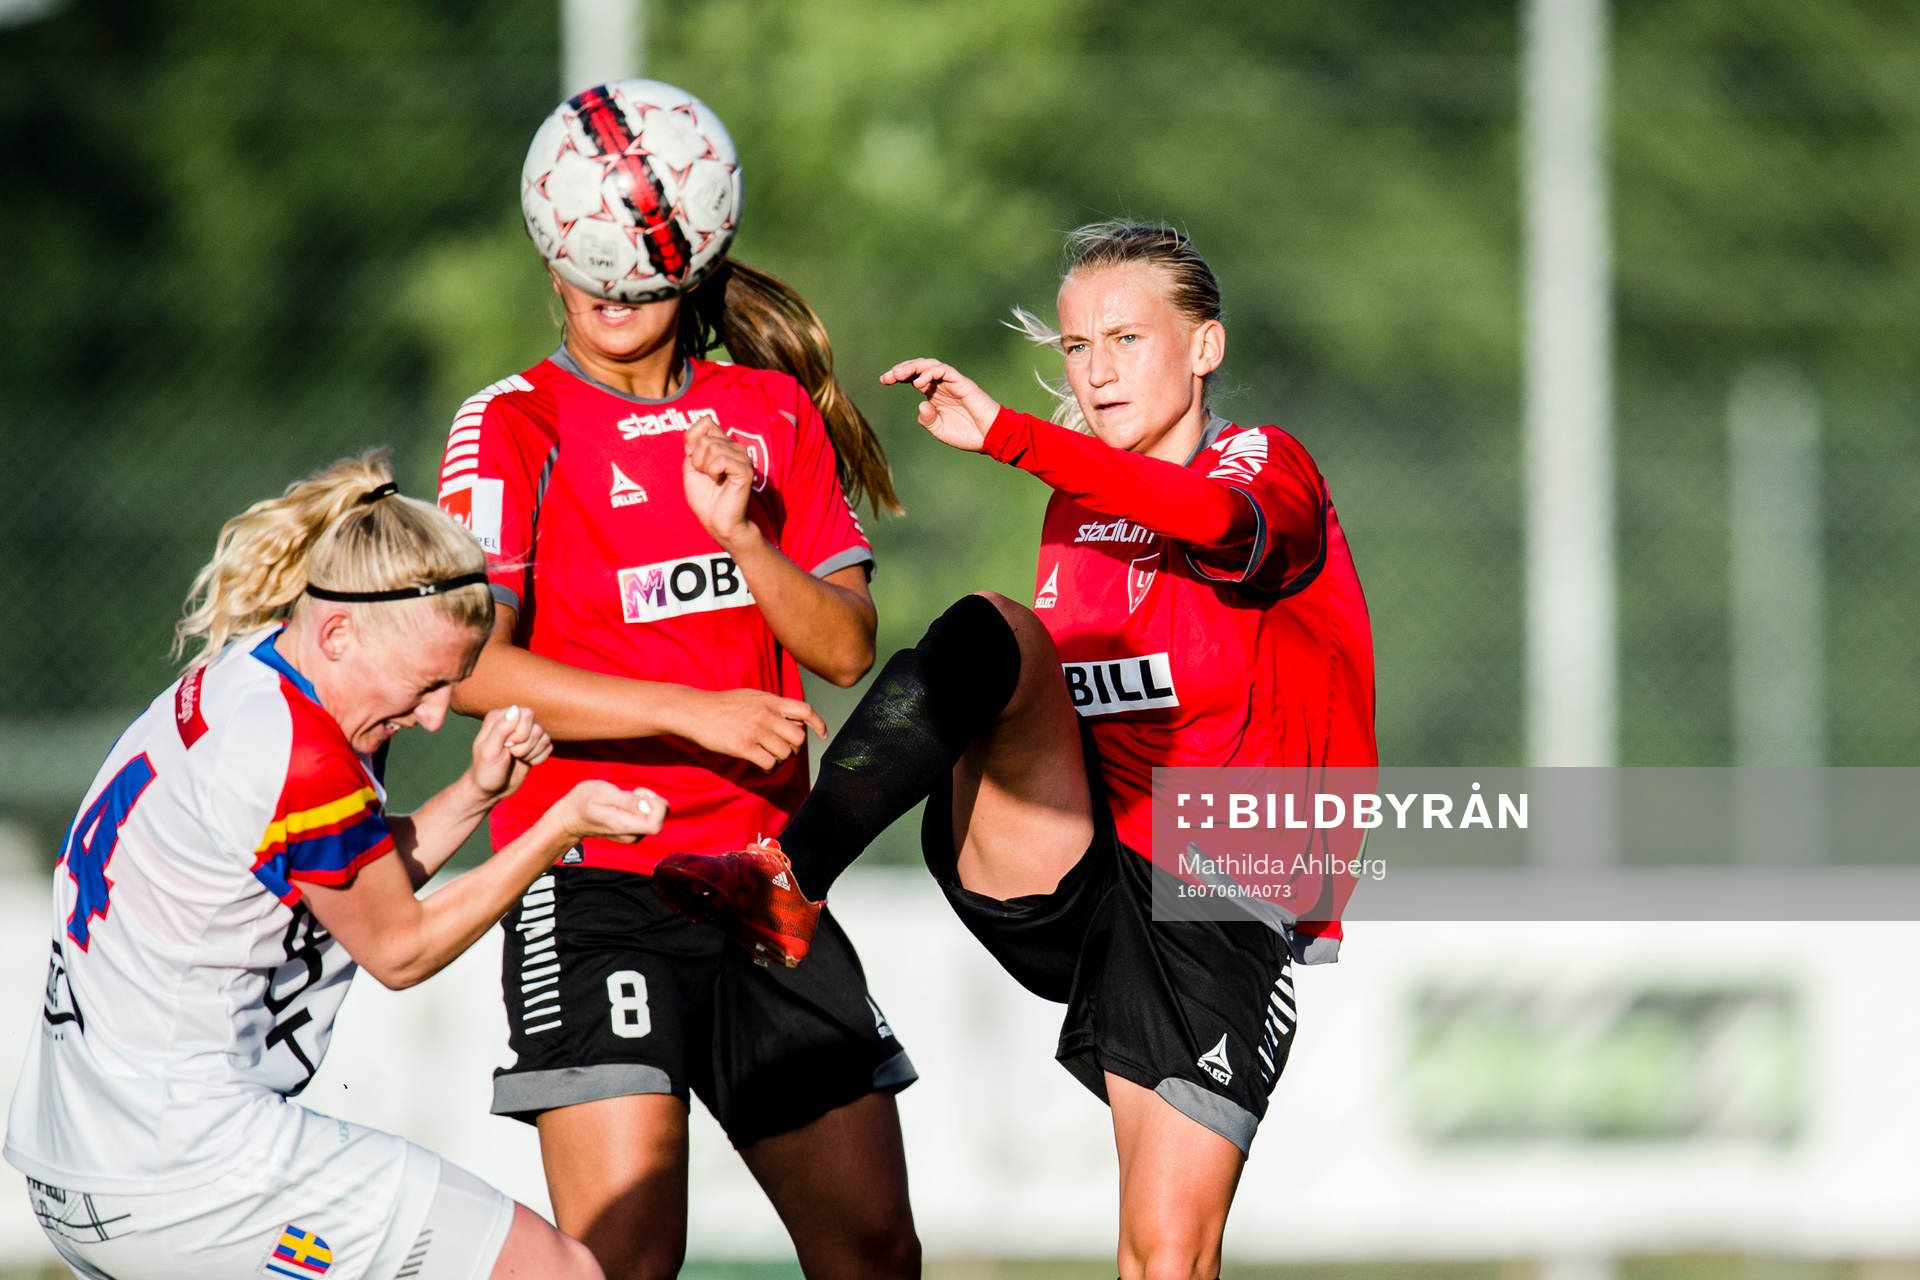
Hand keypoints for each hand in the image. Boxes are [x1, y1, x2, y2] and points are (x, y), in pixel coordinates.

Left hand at [469, 705, 551, 799]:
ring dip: (531, 753)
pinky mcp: (536, 746)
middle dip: (526, 745)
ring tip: (516, 758)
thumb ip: (500, 729)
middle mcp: (515, 722)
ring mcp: (526, 734)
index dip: (521, 733)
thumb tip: (515, 709)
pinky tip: (525, 762)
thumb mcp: (488, 751)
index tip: (507, 745)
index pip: (526, 714)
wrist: (491, 789)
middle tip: (511, 753)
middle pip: (537, 727)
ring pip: (545, 737)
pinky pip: (549, 748)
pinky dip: (538, 759)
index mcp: (500, 717)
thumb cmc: (485, 770)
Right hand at [557, 782, 666, 843]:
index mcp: (625, 827)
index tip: (640, 794)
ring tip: (626, 796)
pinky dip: (643, 806)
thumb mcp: (602, 793)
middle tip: (634, 791)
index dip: (656, 806)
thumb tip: (645, 805)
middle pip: (660, 819)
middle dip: (652, 800)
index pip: (656, 824)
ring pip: (656, 817)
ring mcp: (633, 835)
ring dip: (647, 802)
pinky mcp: (633, 831)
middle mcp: (632, 835)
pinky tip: (627, 802)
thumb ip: (625, 800)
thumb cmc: (583, 802)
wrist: (571, 818)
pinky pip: (648, 817)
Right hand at [682, 688, 827, 771]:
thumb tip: (793, 719)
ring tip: (768, 756)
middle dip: (795, 748)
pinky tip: (760, 763)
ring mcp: (755, 730)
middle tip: (784, 749)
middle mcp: (766, 714)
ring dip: (780, 759)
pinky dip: (768, 767)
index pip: (805, 710)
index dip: (818, 723)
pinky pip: (768, 763)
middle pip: (798, 737)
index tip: (823, 734)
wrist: (695, 710)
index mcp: (770, 700)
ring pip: (785, 753)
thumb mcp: (752, 696)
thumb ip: (773, 705)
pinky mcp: (743, 746)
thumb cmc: (723, 704)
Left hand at [683, 415, 757, 547]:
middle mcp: (735, 448)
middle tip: (706, 475)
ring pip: (712, 447)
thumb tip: (700, 430)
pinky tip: (719, 481)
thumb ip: (693, 445)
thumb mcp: (691, 467)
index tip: (694, 460)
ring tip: (713, 480)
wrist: (716, 520)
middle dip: (697, 459)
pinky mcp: (745, 470)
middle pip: (705, 438)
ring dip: (705, 467)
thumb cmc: (705, 497)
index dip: (693, 439)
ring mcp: (742, 457)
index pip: (706, 421)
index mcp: (724, 444)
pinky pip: (721, 460)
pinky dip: (713, 471)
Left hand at [880, 358, 1001, 452]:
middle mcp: (941, 385)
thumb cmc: (967, 434)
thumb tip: (920, 404)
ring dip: (913, 367)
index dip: (898, 376)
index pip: (913, 378)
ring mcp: (952, 382)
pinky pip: (945, 370)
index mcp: (934, 395)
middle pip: (919, 368)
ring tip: (899, 375)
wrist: (990, 436)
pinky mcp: (962, 382)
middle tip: (888, 376)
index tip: (883, 380)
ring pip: (930, 364)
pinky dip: (930, 372)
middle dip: (902, 369)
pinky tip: (919, 382)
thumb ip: (927, 419)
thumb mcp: (940, 430)